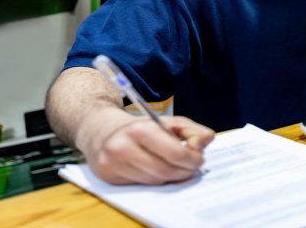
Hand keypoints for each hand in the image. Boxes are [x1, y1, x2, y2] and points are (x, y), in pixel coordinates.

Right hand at [78, 108, 214, 184]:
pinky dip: (153, 180)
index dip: (193, 160)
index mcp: (140, 130)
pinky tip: (155, 169)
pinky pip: (140, 185)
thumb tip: (205, 142)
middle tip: (191, 167)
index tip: (199, 159)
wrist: (100, 130)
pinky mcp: (107, 177)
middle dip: (184, 171)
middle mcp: (123, 147)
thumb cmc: (140, 126)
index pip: (176, 154)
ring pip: (154, 181)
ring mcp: (112, 164)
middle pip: (166, 171)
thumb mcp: (168, 121)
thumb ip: (192, 130)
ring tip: (174, 167)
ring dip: (170, 177)